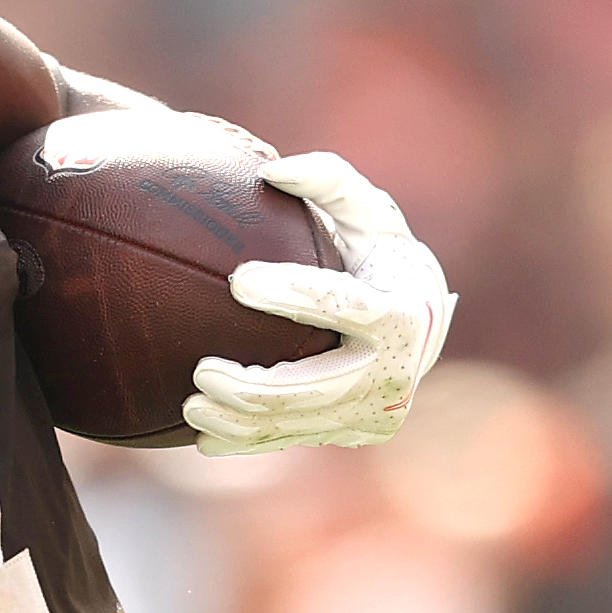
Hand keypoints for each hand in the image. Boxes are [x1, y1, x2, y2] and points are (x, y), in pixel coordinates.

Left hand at [185, 148, 457, 455]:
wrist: (421, 329)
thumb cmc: (382, 259)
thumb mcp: (372, 215)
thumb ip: (330, 184)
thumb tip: (272, 170)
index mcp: (401, 314)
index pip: (343, 305)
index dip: (293, 293)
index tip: (238, 279)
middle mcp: (392, 372)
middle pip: (314, 389)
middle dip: (254, 386)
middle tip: (200, 370)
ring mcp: (372, 412)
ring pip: (296, 425)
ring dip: (237, 420)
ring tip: (190, 403)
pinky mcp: (352, 434)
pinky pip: (292, 441)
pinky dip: (247, 442)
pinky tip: (204, 437)